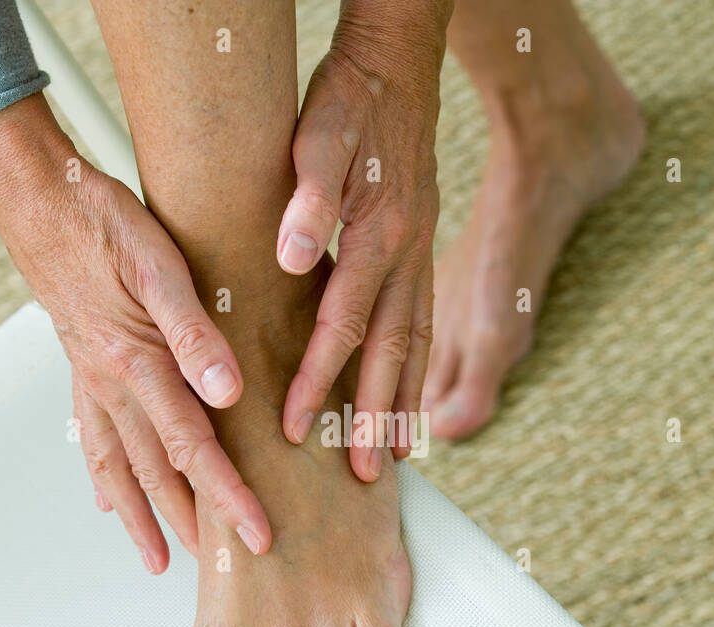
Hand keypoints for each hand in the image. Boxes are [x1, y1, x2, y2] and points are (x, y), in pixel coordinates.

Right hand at [0, 94, 271, 570]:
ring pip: (119, 468)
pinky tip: (107, 500)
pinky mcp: (82, 370)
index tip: (257, 535)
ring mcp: (92, 382)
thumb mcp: (160, 265)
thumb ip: (195, 332)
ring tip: (161, 560)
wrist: (37, 199)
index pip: (194, 450)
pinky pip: (91, 438)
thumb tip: (229, 392)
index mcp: (137, 365)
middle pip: (158, 474)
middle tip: (224, 571)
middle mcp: (111, 387)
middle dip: (194, 525)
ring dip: (142, 517)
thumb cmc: (103, 223)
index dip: (228, 497)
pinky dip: (103, 477)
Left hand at [276, 1, 450, 479]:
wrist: (399, 67)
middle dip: (375, 415)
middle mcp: (408, 255)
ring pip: (417, 345)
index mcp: (378, 235)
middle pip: (392, 352)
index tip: (293, 426)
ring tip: (397, 454)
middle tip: (366, 472)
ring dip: (406, 402)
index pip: (343, 325)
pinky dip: (418, 368)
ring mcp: (422, 256)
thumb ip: (307, 194)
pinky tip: (409, 394)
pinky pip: (425, 323)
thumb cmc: (352, 100)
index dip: (317, 380)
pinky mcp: (422, 252)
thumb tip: (289, 257)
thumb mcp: (320, 132)